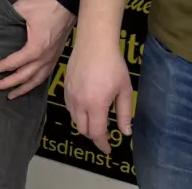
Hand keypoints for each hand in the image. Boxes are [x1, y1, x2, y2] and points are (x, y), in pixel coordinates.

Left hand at [0, 0, 74, 98]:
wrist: (68, 4)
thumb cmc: (47, 6)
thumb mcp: (24, 7)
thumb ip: (9, 15)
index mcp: (35, 49)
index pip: (12, 63)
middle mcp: (44, 58)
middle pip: (23, 77)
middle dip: (6, 84)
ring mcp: (51, 59)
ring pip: (35, 81)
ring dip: (22, 89)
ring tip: (10, 96)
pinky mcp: (56, 57)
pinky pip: (44, 76)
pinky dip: (35, 83)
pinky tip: (30, 85)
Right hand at [64, 34, 133, 153]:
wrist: (94, 42)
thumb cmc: (113, 64)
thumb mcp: (124, 90)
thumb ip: (124, 113)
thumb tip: (125, 132)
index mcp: (96, 105)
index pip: (97, 133)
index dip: (103, 144)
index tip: (108, 149)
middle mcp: (80, 103)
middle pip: (83, 129)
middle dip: (94, 136)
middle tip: (104, 136)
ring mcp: (70, 94)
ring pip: (74, 119)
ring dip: (85, 125)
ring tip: (96, 123)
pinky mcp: (65, 87)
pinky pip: (70, 107)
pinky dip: (77, 114)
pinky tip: (86, 109)